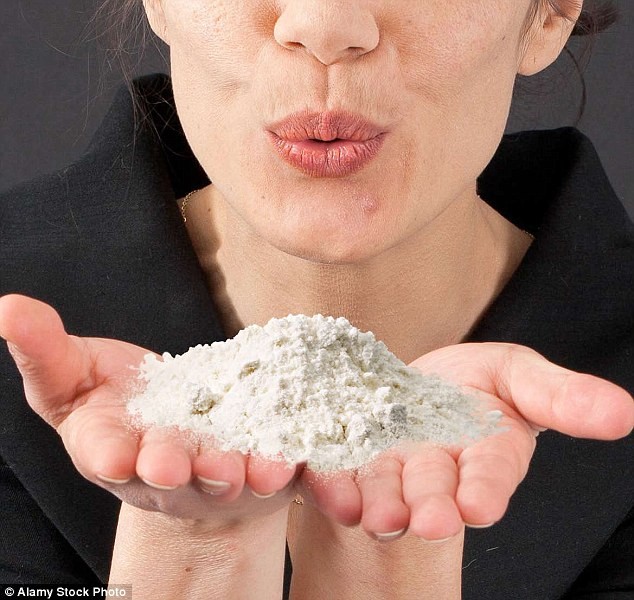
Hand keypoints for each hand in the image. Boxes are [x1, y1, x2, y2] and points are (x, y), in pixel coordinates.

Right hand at [0, 294, 299, 521]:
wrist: (186, 426)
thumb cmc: (125, 404)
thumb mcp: (76, 377)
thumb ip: (46, 352)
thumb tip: (5, 308)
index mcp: (116, 448)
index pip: (106, 452)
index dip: (112, 454)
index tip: (118, 455)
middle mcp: (167, 466)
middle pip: (173, 467)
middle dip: (177, 466)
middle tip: (180, 465)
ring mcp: (217, 466)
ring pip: (231, 470)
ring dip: (244, 471)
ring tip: (260, 469)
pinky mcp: (262, 457)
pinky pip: (279, 461)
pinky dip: (292, 464)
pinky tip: (301, 459)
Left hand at [298, 343, 633, 540]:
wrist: (407, 387)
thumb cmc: (472, 385)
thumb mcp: (519, 376)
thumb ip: (561, 397)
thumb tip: (623, 414)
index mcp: (483, 453)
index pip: (490, 474)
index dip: (486, 490)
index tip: (479, 507)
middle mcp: (436, 469)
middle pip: (433, 489)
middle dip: (430, 506)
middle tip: (424, 523)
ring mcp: (388, 465)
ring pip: (383, 487)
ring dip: (378, 503)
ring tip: (375, 517)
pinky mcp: (347, 455)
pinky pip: (337, 468)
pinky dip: (331, 479)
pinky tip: (324, 483)